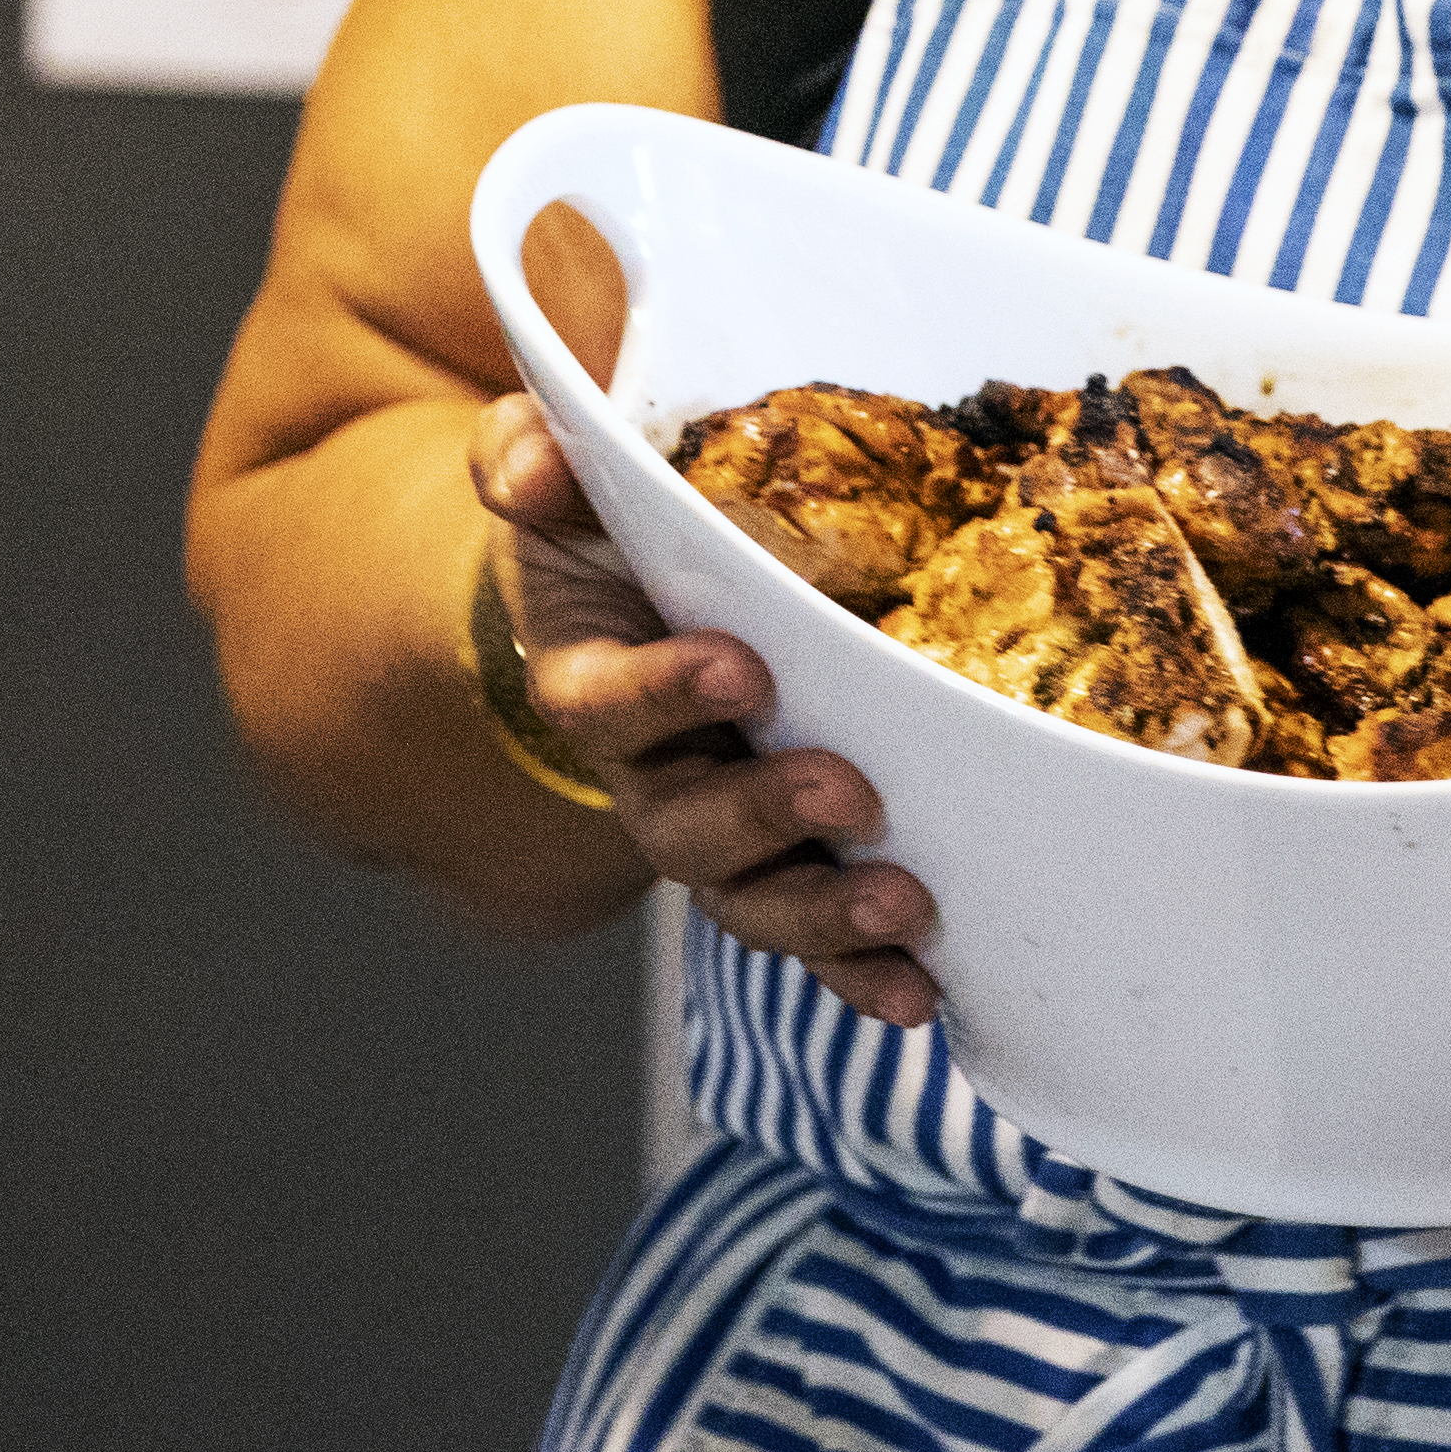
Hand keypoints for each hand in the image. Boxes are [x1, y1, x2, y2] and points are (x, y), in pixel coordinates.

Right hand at [469, 393, 939, 1028]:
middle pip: (686, 829)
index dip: (663, 693)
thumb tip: (536, 468)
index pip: (605, 704)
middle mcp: (650, 777)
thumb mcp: (558, 482)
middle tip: (847, 789)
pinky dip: (862, 973)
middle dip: (764, 816)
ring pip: (752, 899)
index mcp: (589, 683)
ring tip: (903, 906)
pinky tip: (921, 990)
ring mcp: (722, 832)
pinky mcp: (789, 863)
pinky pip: (815, 937)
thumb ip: (528, 461)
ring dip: (824, 914)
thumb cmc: (604, 535)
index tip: (740, 664)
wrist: (644, 598)